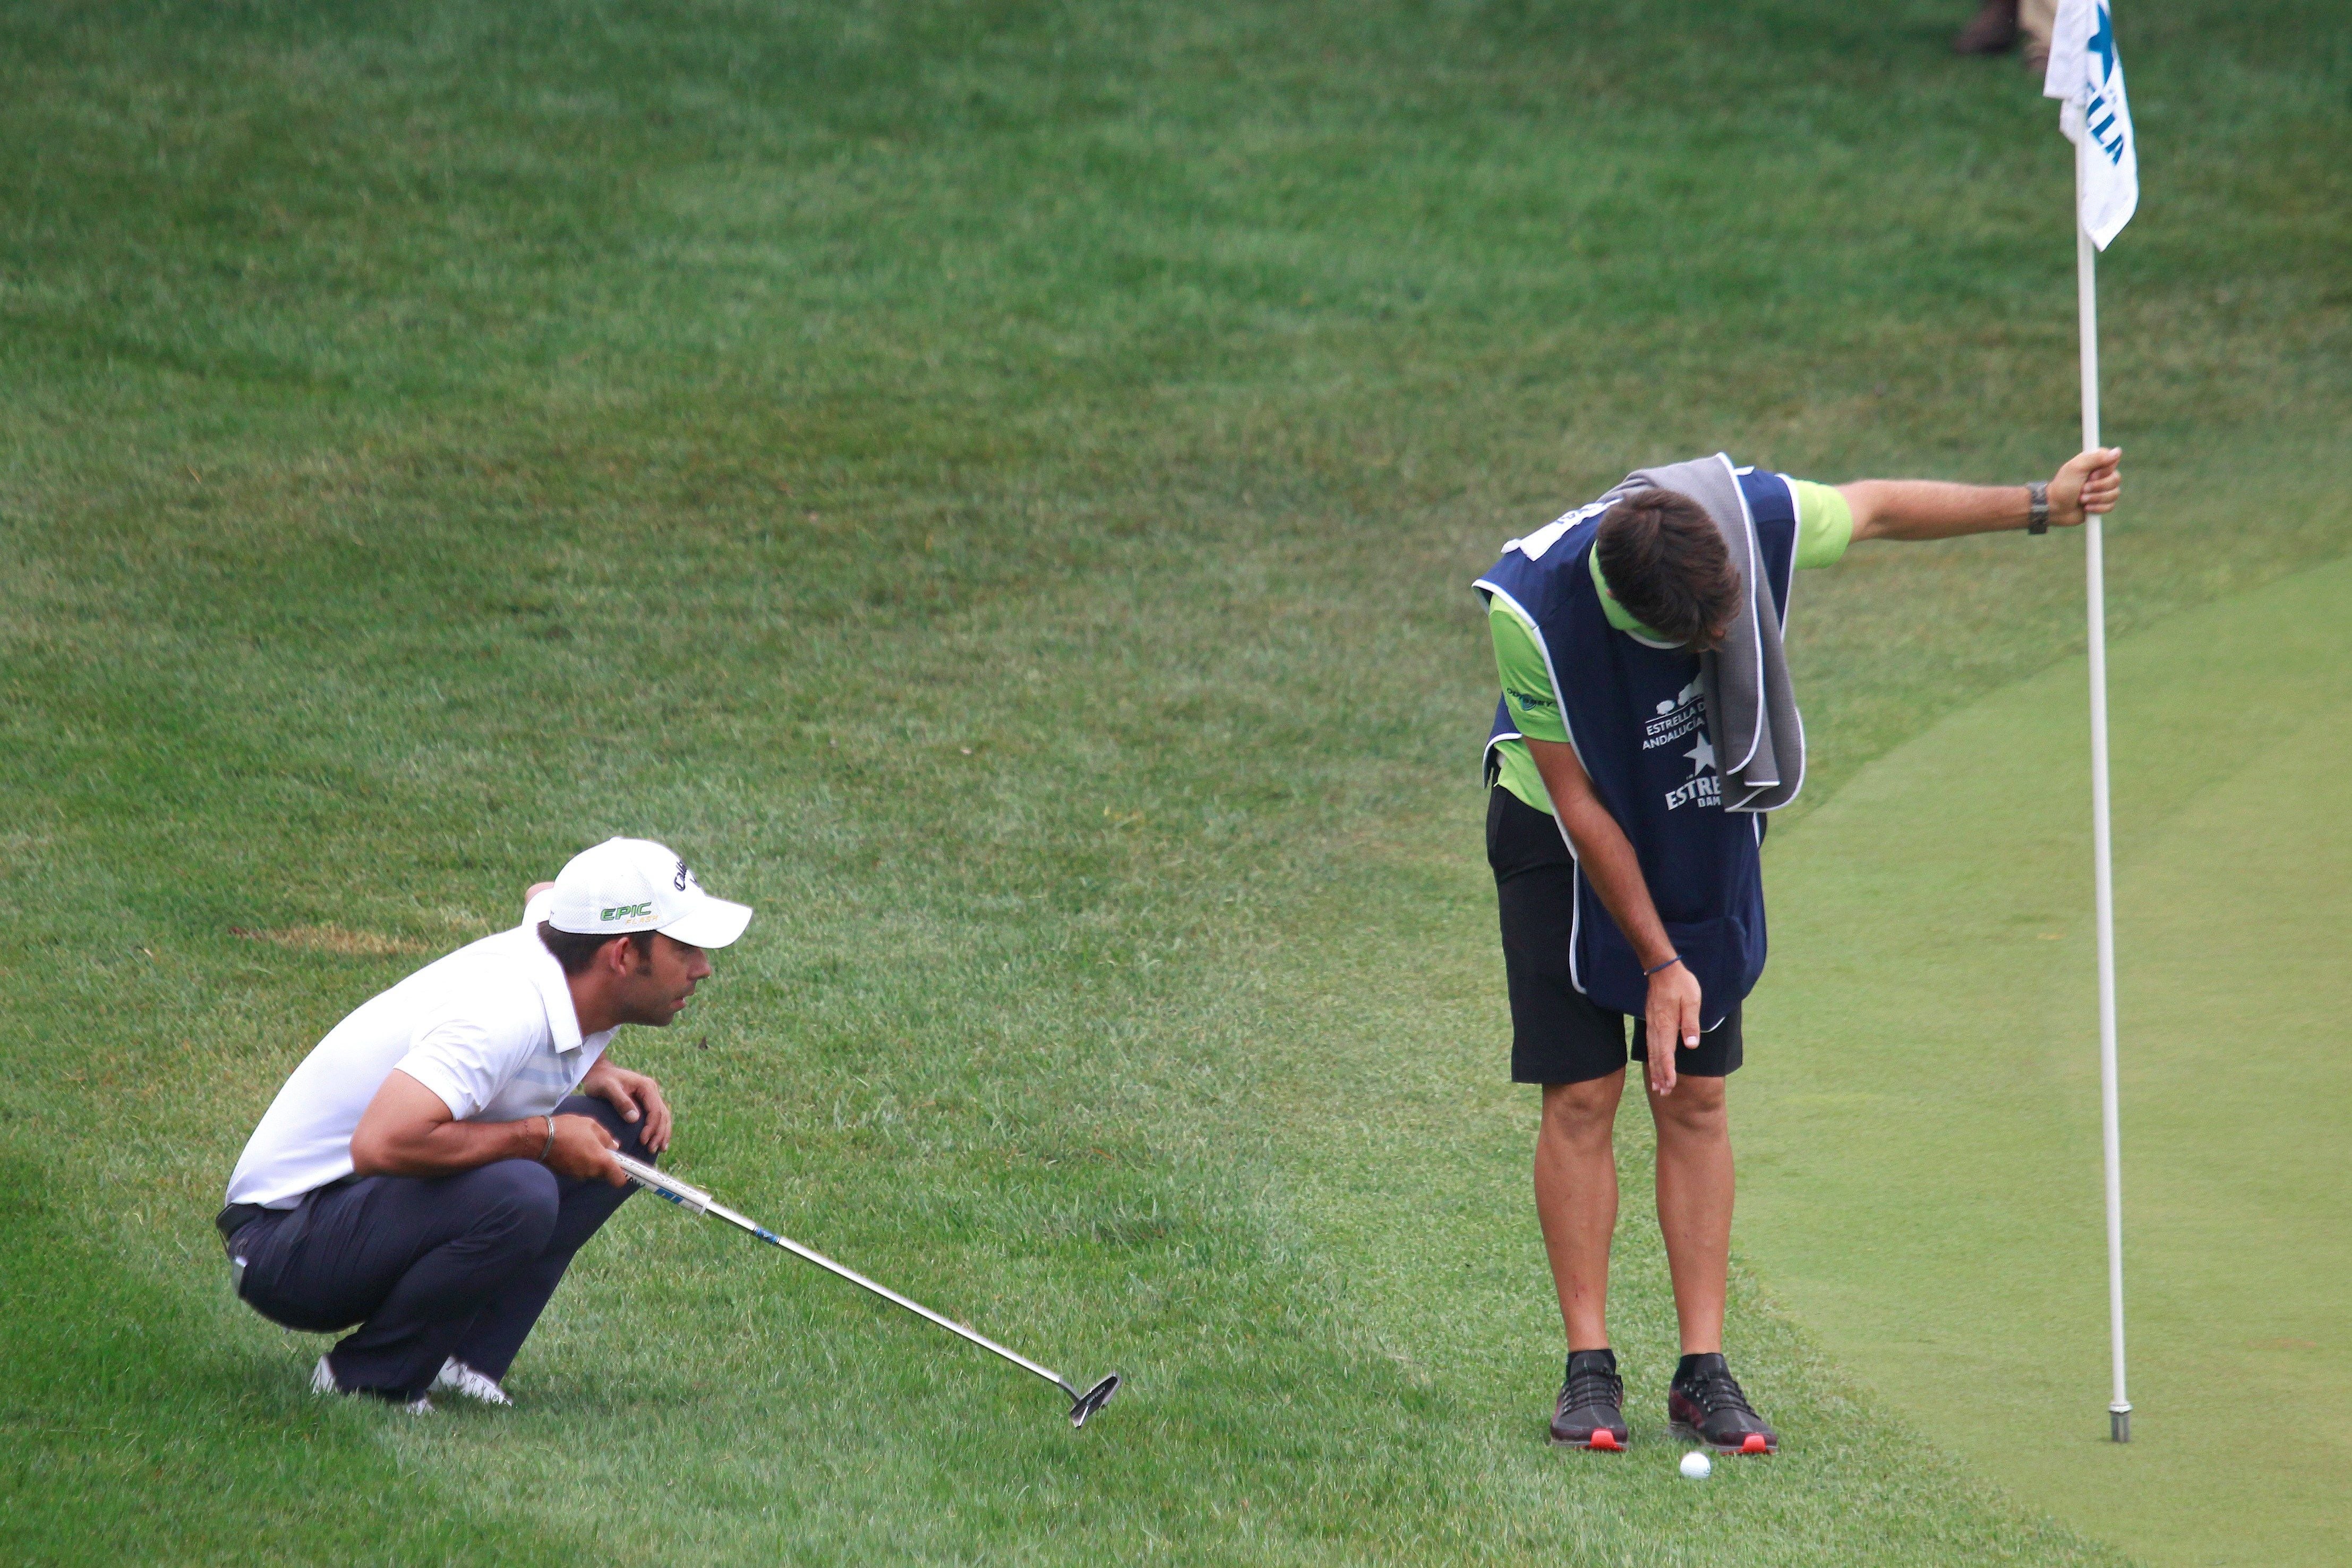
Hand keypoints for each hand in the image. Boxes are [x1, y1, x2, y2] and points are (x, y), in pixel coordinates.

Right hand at [545, 1113, 623, 1184]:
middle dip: (603, 1163)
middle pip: (604, 1174)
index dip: (623, 1175)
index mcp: (601, 1161)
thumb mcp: (591, 1125)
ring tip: (581, 1145)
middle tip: (596, 1147)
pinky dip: (578, 1162)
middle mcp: (591, 1172)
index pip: (619, 1180)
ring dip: (590, 1162)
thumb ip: (606, 1137)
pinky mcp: (566, 1174)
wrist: (539, 1138)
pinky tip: (572, 1149)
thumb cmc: (568, 1129)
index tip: (620, 1165)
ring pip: (591, 1171)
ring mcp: (578, 1175)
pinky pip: (579, 1170)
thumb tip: (615, 1146)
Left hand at [583, 1061, 671, 1153]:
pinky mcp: (646, 1102)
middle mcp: (652, 1090)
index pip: (655, 1111)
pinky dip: (660, 1129)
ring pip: (663, 1117)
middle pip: (662, 1115)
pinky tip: (658, 1140)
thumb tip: (635, 1119)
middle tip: (651, 1149)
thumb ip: (621, 1102)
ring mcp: (650, 1096)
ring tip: (660, 1149)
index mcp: (646, 1087)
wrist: (598, 1072)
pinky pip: (657, 1116)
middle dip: (659, 1133)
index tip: (642, 1141)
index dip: (651, 1128)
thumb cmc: (601, 1080)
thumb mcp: (607, 1088)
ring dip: (662, 1133)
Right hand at [1643, 960, 1702, 1097]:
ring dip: (1655, 1070)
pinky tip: (1653, 1064)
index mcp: (1666, 1024)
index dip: (1668, 1070)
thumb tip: (1691, 1045)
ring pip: (1652, 1053)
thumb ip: (1690, 1023)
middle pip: (1657, 1057)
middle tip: (1663, 1093)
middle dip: (1660, 1076)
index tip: (1670, 1085)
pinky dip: (1652, 1058)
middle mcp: (1656, 1028)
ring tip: (1657, 1086)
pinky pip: (1650, 1045)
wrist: (1662, 969)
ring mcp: (1652, 1025)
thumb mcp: (1692, 1001)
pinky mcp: (1651, 1022)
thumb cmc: (1681, 984)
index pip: (1666, 1053)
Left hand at [2048, 447, 2122, 527]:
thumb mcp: (2077, 468)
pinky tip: (2085, 508)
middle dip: (2098, 487)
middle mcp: (2101, 474)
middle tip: (2082, 489)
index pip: (2114, 460)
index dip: (2104, 471)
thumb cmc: (2063, 486)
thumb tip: (2118, 451)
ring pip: (2115, 493)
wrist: (2054, 508)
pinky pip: (2111, 505)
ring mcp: (2102, 489)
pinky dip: (2097, 508)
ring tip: (2081, 499)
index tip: (2090, 475)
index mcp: (2095, 462)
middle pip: (2116, 478)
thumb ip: (2096, 458)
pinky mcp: (2102, 503)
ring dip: (2096, 498)